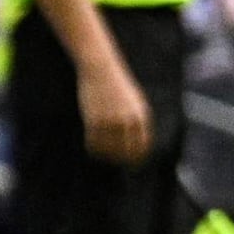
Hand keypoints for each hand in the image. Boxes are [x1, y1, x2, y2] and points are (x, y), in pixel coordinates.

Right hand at [77, 45, 152, 161]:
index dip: (137, 157)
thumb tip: (134, 138)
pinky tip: (91, 148)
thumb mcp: (133, 101)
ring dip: (105, 155)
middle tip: (114, 163)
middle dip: (121, 159)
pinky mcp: (95, 119)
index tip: (132, 164)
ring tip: (102, 155)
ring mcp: (111, 120)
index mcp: (142, 116)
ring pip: (109, 148)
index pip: (143, 145)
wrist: (102, 68)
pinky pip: (94, 142)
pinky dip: (93, 148)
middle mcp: (129, 120)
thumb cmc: (117, 85)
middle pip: (126, 150)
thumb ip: (135, 118)